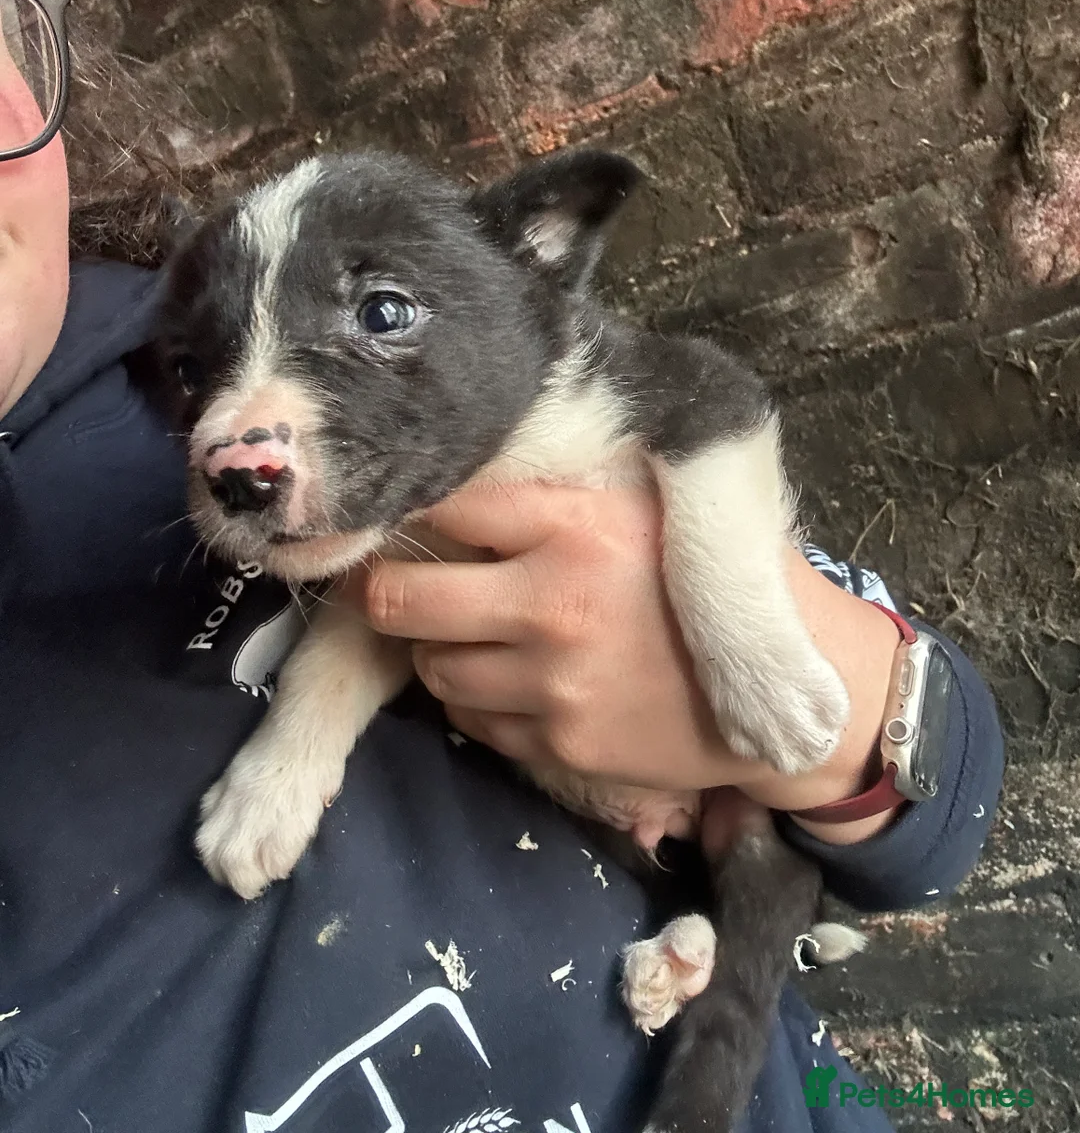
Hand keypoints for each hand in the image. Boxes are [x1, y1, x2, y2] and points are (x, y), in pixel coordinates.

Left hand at [353, 482, 902, 843]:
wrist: (787, 697)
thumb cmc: (711, 584)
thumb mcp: (655, 506)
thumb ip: (565, 486)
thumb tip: (466, 463)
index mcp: (578, 524)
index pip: (448, 502)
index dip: (422, 505)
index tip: (415, 510)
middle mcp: (552, 601)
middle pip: (398, 595)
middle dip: (391, 587)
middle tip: (407, 581)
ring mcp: (550, 682)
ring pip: (429, 663)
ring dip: (439, 647)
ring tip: (476, 631)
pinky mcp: (557, 743)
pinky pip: (472, 719)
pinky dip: (480, 699)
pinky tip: (516, 679)